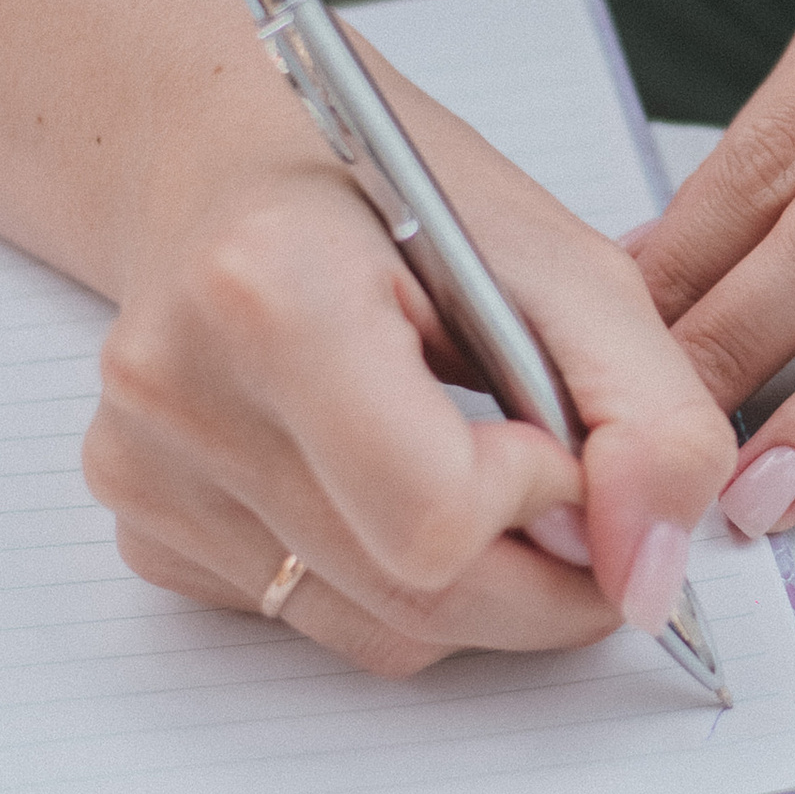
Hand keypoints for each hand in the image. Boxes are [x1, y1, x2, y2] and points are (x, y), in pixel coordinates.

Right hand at [84, 64, 735, 677]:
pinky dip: (391, 578)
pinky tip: (387, 476)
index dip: (543, 500)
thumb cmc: (392, 194)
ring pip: (380, 633)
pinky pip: (318, 621)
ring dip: (479, 584)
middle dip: (544, 576)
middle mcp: (180, 392)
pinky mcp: (144, 527)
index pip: (437, 517)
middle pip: (416, 599)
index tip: (558, 432)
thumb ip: (648, 416)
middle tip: (583, 500)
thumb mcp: (566, 264)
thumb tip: (650, 577)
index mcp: (271, 292)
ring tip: (482, 464)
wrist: (229, 160)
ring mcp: (144, 473)